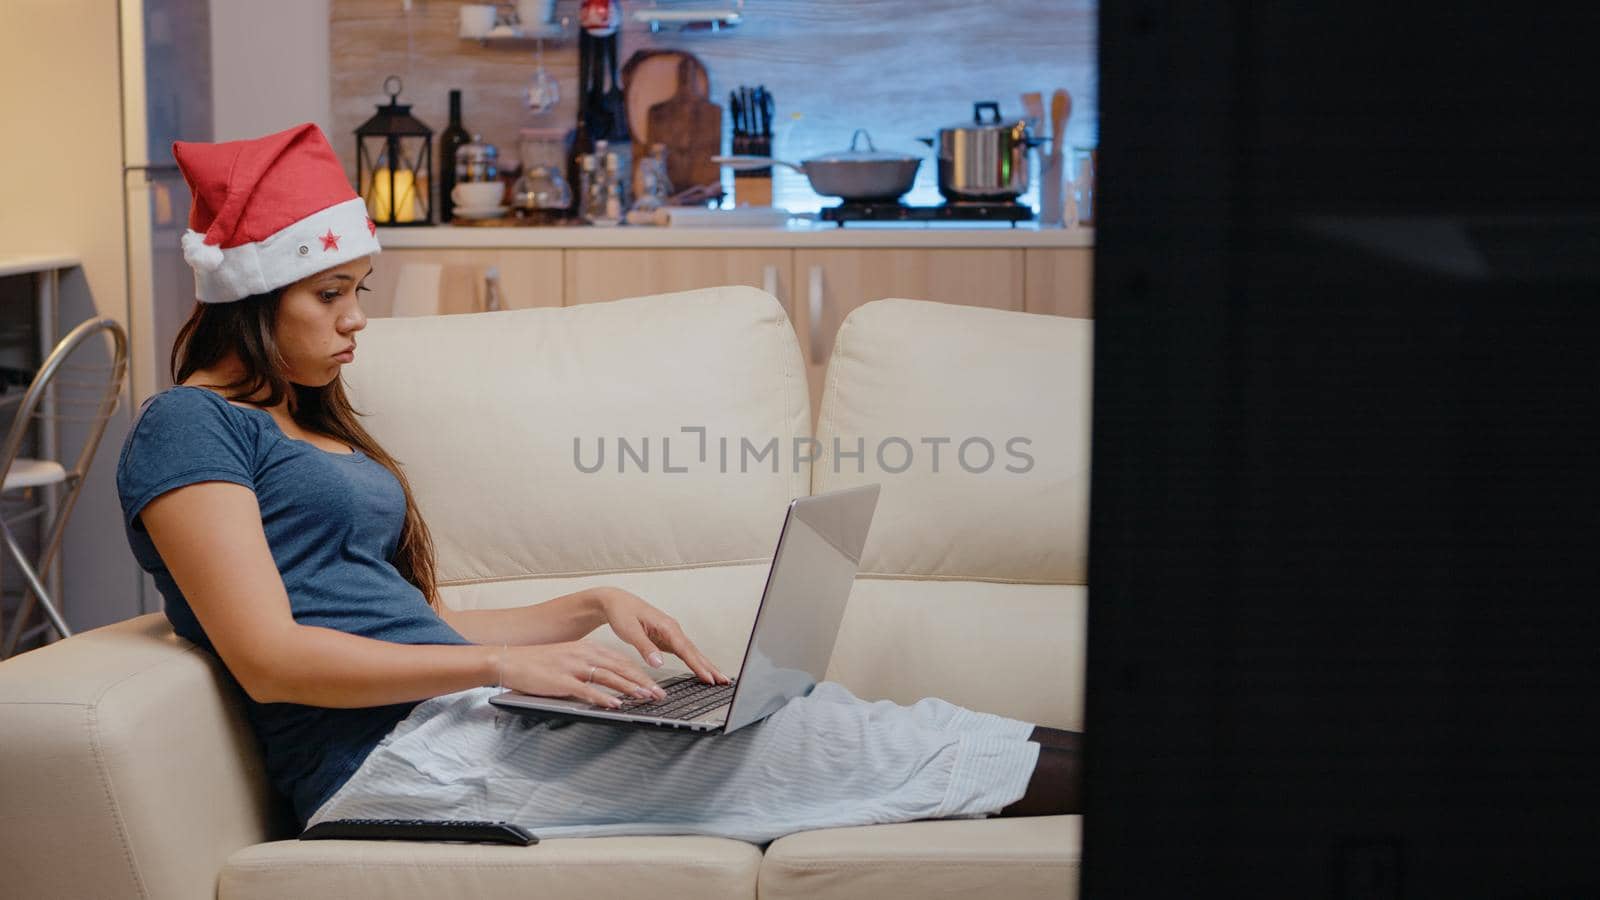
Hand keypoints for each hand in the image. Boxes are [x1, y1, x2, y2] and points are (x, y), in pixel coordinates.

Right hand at [500, 640, 665, 708]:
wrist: (510, 659)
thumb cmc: (539, 663)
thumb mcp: (569, 658)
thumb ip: (589, 667)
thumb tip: (611, 683)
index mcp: (587, 648)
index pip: (621, 660)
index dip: (640, 672)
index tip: (656, 683)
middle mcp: (583, 654)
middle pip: (620, 668)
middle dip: (642, 681)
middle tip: (659, 694)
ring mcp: (572, 667)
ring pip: (608, 677)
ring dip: (629, 688)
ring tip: (645, 698)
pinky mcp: (561, 680)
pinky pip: (586, 690)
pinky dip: (603, 697)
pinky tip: (615, 704)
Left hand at [594, 587, 731, 684]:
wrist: (616, 601)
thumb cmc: (622, 613)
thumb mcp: (630, 631)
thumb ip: (645, 647)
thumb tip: (659, 663)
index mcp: (667, 626)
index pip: (686, 649)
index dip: (698, 665)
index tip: (709, 678)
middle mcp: (672, 629)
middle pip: (695, 651)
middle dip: (710, 667)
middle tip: (724, 681)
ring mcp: (671, 634)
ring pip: (692, 652)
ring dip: (705, 665)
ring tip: (719, 679)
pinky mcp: (667, 639)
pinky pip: (684, 653)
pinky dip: (695, 662)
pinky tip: (701, 670)